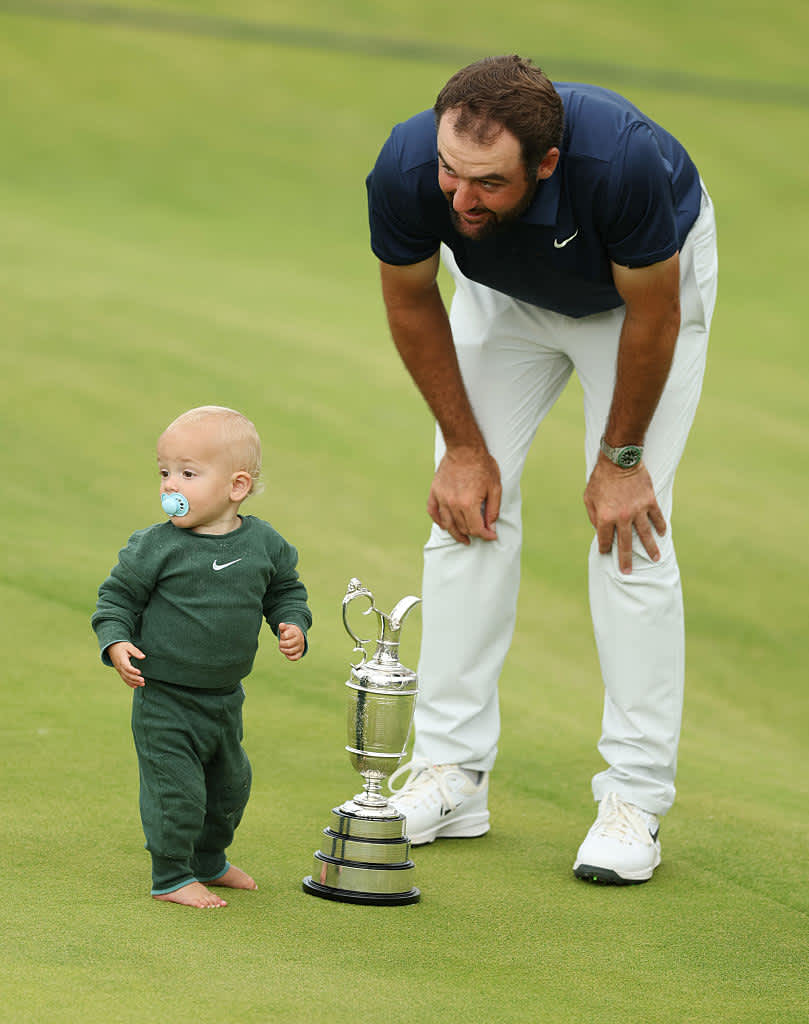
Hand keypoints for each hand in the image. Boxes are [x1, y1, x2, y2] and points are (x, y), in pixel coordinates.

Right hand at [107, 641, 145, 687]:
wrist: (112, 647)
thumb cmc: (122, 646)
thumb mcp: (129, 646)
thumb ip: (136, 652)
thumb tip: (143, 657)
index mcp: (121, 660)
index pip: (126, 667)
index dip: (133, 671)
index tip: (140, 672)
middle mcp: (119, 666)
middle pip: (127, 674)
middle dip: (135, 679)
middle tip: (143, 681)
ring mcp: (119, 669)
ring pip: (126, 678)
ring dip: (134, 682)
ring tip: (142, 684)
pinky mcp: (120, 671)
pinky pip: (124, 678)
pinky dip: (129, 683)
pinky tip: (136, 686)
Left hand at [278, 623, 304, 660]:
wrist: (298, 636)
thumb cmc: (289, 633)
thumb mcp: (286, 629)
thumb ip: (283, 627)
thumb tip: (281, 625)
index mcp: (296, 633)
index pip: (285, 636)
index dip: (281, 637)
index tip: (282, 636)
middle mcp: (299, 640)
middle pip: (287, 644)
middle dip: (281, 644)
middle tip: (281, 643)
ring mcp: (300, 647)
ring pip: (290, 651)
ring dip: (284, 650)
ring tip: (283, 648)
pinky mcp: (300, 653)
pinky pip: (295, 658)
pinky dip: (289, 657)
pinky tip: (287, 653)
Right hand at [427, 446, 501, 544]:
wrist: (464, 448)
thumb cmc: (482, 465)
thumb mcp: (495, 487)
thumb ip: (493, 510)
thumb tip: (491, 527)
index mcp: (468, 504)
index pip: (476, 529)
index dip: (486, 535)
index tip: (492, 536)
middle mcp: (452, 504)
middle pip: (462, 528)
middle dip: (474, 534)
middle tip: (481, 534)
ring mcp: (441, 498)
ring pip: (447, 524)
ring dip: (457, 533)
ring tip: (464, 538)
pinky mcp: (435, 491)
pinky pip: (433, 512)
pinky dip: (439, 521)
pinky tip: (445, 526)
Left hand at [583, 456, 665, 573]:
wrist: (619, 459)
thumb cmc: (600, 478)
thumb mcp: (588, 498)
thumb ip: (593, 516)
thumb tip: (598, 529)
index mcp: (604, 518)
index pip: (604, 540)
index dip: (605, 549)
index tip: (606, 554)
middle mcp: (622, 518)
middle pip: (625, 544)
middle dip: (625, 560)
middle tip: (628, 572)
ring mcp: (638, 510)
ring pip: (645, 535)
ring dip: (651, 548)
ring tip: (656, 559)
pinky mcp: (649, 502)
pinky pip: (657, 518)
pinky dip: (661, 526)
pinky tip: (663, 535)